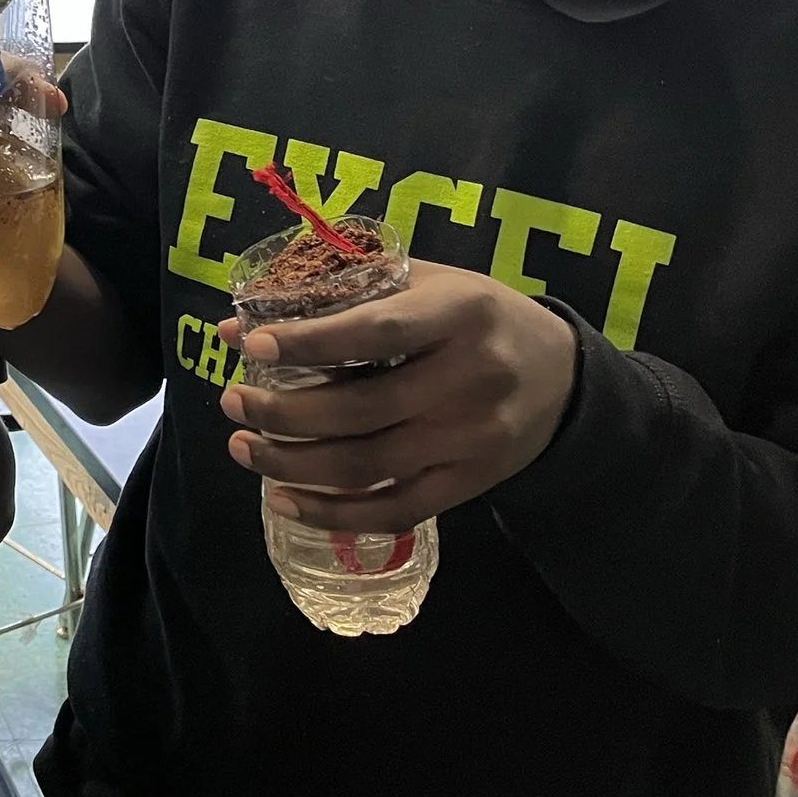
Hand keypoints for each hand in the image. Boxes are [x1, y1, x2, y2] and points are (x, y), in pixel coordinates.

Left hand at [217, 261, 579, 533]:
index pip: (376, 332)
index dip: (310, 342)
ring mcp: (473, 439)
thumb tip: (241, 326)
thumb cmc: (475, 317)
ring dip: (292, 463)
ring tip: (244, 445)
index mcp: (459, 313)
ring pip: (368, 465)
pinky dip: (333, 513)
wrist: (564, 376)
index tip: (252, 346)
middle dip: (282, 412)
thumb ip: (342, 294)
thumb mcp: (427, 283)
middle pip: (360, 410)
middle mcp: (470, 378)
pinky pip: (395, 509)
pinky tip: (284, 501)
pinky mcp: (472, 483)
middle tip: (232, 402)